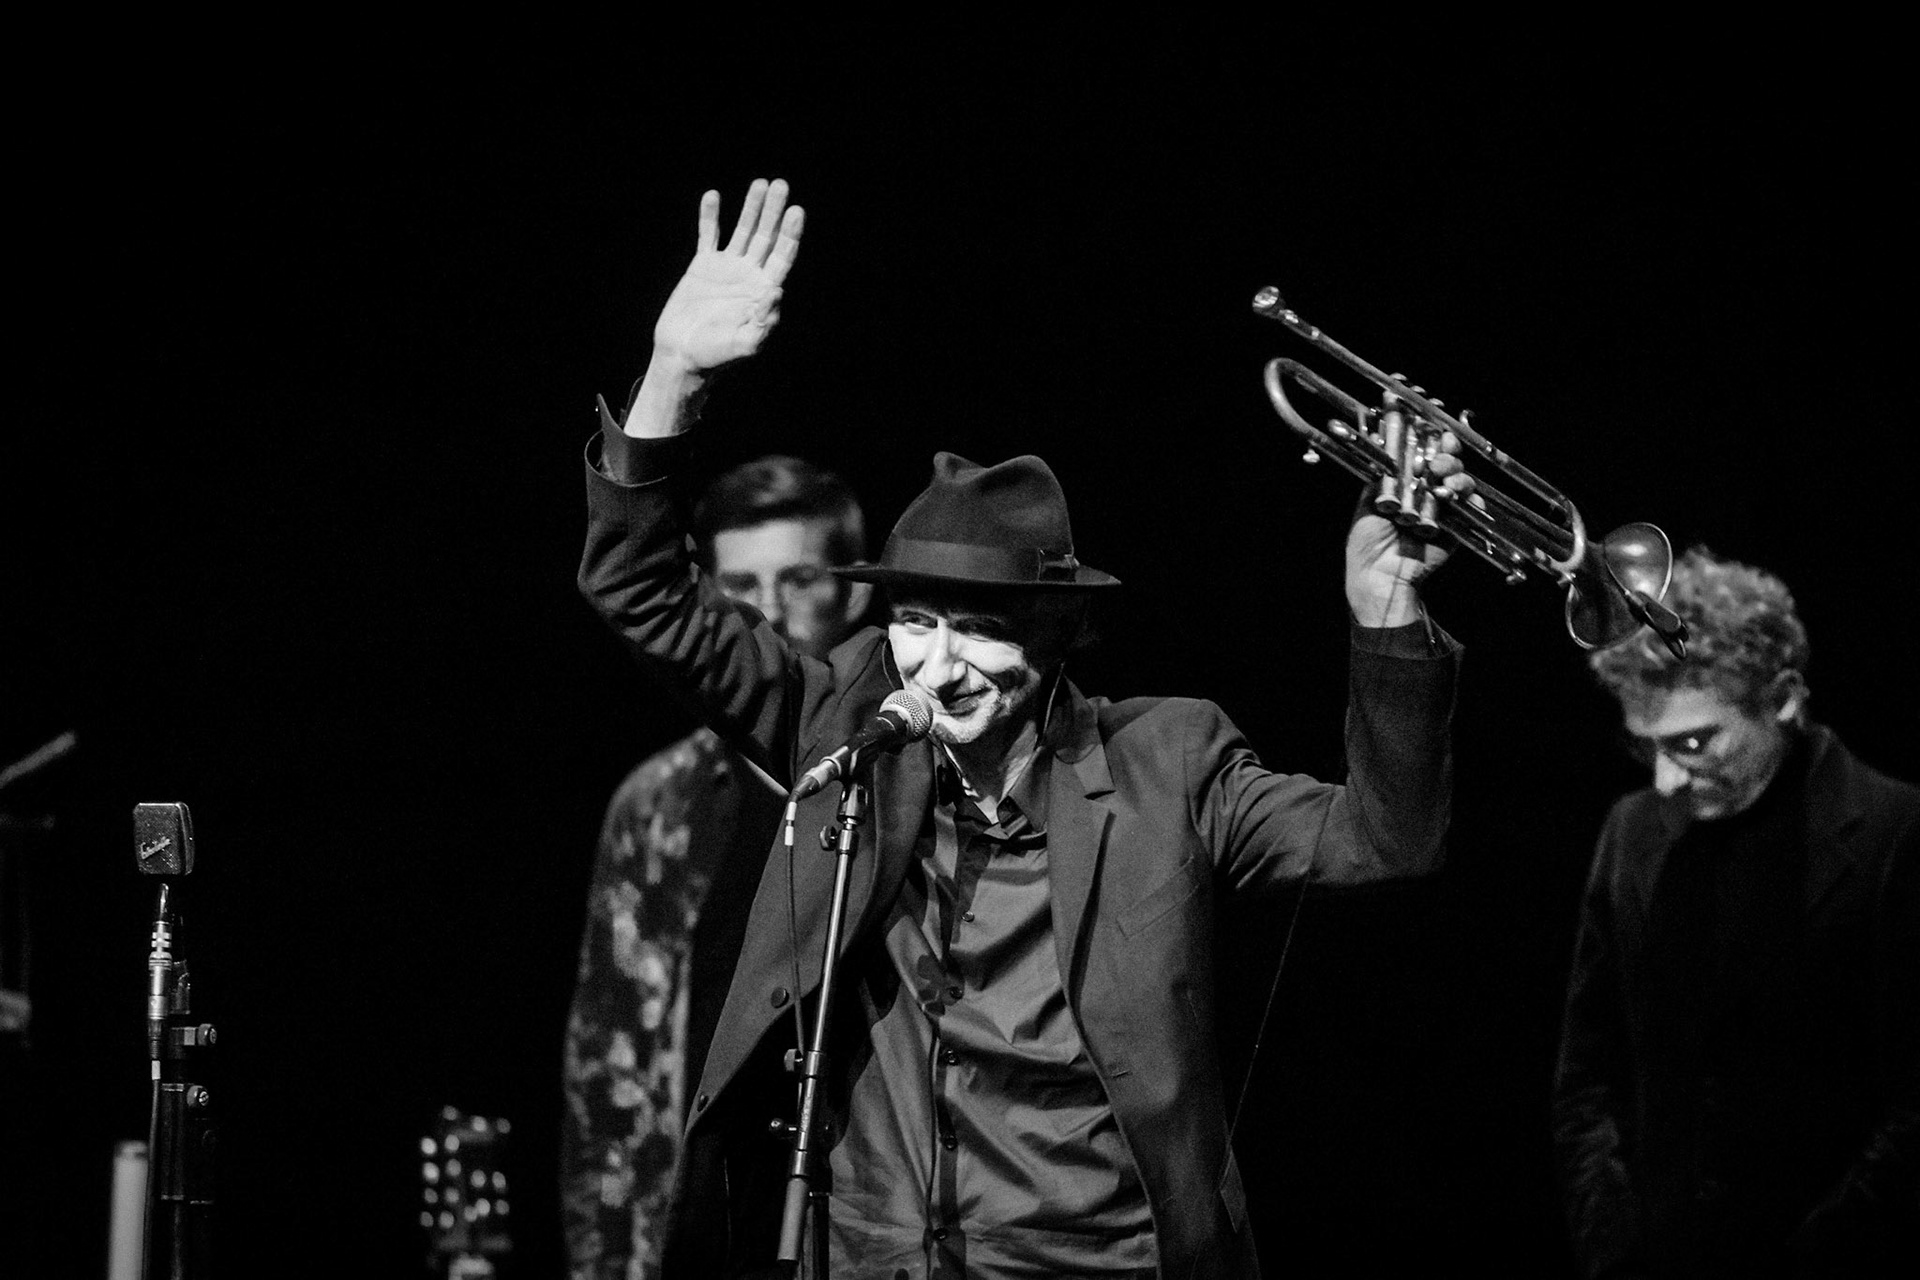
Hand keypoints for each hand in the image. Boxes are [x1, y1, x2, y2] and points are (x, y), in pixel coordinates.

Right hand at [654, 178, 804, 370]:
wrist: (682, 355)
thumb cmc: (716, 356)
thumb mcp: (744, 345)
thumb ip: (763, 323)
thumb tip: (776, 291)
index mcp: (763, 292)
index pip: (782, 257)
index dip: (790, 234)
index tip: (796, 210)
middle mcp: (749, 276)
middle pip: (766, 237)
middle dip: (774, 212)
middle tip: (780, 185)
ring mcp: (727, 269)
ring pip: (743, 230)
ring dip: (751, 207)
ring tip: (760, 183)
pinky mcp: (703, 266)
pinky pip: (708, 235)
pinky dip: (710, 217)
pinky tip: (713, 196)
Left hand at [1345, 417, 1474, 626]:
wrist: (1378, 574)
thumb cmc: (1367, 540)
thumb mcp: (1369, 500)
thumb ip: (1383, 473)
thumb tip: (1386, 438)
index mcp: (1405, 482)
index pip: (1423, 453)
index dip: (1430, 437)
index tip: (1434, 424)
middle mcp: (1425, 492)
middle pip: (1446, 463)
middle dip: (1446, 455)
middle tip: (1437, 461)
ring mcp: (1443, 509)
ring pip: (1461, 481)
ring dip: (1457, 475)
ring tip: (1445, 481)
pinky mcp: (1457, 527)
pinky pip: (1473, 508)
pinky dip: (1471, 500)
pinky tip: (1461, 497)